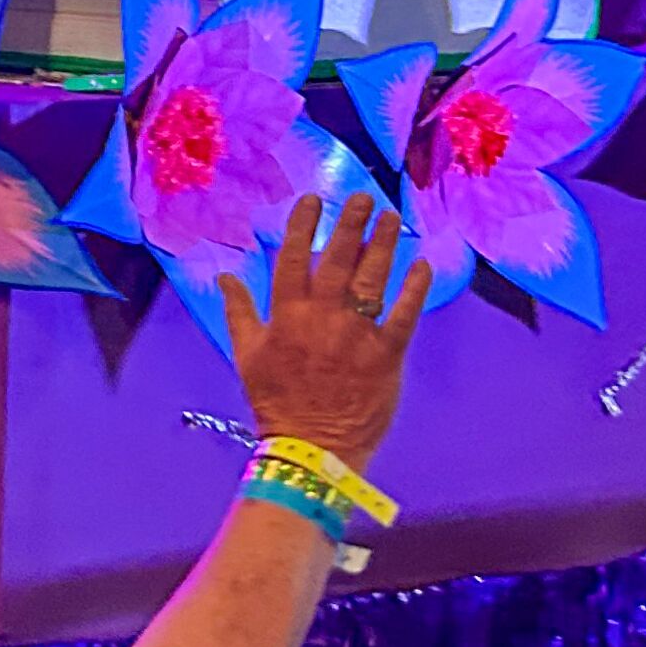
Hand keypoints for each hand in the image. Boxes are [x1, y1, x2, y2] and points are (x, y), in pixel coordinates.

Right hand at [222, 194, 431, 469]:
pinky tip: (422, 265)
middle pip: (338, 260)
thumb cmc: (276, 401)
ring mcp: (357, 334)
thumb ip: (238, 311)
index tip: (313, 199)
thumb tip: (223, 275)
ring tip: (391, 219)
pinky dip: (415, 289)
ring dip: (383, 246)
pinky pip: (404, 315)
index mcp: (286, 314)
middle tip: (363, 197)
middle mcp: (322, 316)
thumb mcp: (246, 354)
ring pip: (372, 280)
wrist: (312, 448)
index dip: (303, 225)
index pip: (293, 258)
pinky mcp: (386, 355)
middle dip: (350, 225)